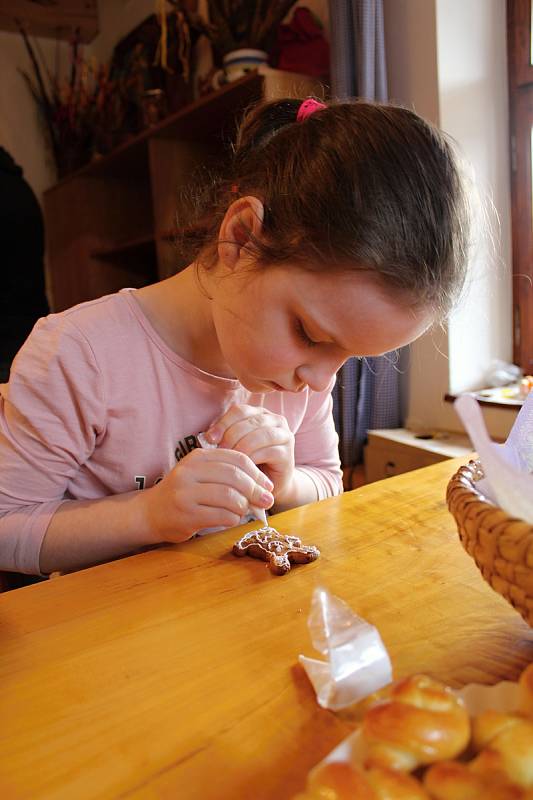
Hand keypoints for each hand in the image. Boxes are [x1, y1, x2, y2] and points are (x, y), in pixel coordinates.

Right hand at [142, 447, 273, 542]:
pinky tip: (232, 519)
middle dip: (256, 490)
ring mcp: (186, 493)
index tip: (267, 485)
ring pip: (230, 497)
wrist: (150, 513)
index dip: (257, 473)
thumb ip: (227, 473)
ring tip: (244, 511)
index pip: (236, 459)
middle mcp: (189, 472)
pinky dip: (234, 518)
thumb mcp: (201, 474)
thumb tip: (264, 486)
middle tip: (267, 501)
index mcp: (197, 457)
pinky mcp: (186, 515)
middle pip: (235, 477)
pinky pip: (222, 515)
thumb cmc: (183, 493)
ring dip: (244, 506)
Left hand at [206, 404, 295, 503]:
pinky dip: (253, 459)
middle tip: (219, 451)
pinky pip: (268, 451)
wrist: (266, 487)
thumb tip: (207, 437)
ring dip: (241, 447)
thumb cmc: (247, 464)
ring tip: (229, 460)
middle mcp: (275, 420)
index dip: (223, 423)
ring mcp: (284, 435)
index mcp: (259, 414)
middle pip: (250, 421)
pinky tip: (242, 468)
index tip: (209, 439)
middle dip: (231, 436)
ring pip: (260, 435)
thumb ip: (224, 437)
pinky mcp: (287, 452)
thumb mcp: (234, 446)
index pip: (240, 411)